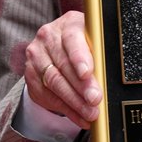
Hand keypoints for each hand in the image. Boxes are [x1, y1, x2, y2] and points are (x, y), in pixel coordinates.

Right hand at [24, 11, 101, 129]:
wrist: (60, 48)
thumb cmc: (86, 46)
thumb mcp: (95, 43)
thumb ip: (101, 53)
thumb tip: (110, 76)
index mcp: (69, 24)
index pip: (72, 39)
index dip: (80, 57)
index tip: (88, 73)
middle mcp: (48, 36)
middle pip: (63, 65)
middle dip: (81, 87)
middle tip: (95, 101)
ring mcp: (36, 56)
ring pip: (54, 82)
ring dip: (74, 102)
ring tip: (90, 114)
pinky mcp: (31, 74)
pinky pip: (47, 95)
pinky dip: (66, 110)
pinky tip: (80, 118)